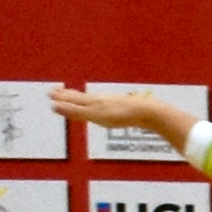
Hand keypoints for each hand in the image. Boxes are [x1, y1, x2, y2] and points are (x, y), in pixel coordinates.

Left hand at [48, 83, 201, 151]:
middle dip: (66, 94)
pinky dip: (65, 106)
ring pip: (77, 102)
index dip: (78, 96)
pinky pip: (77, 109)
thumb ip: (151, 117)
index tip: (67, 92)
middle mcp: (105, 103)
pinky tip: (54, 105)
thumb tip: (162, 121)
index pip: (91, 99)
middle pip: (82, 98)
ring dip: (61, 98)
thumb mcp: (149, 115)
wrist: (155, 114)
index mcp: (113, 104)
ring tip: (49, 95)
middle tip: (52, 90)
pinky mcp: (99, 113)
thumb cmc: (155, 116)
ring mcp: (101, 107)